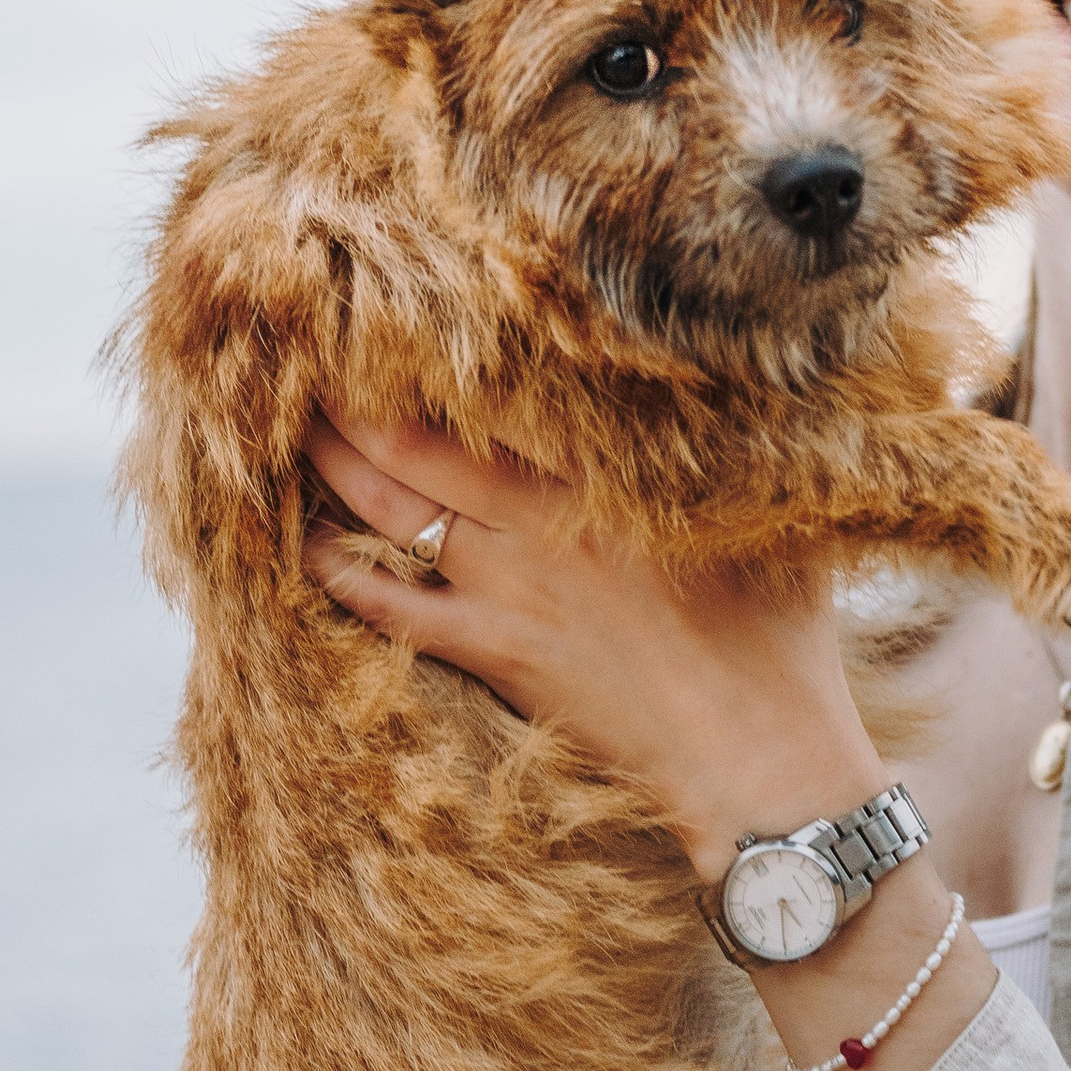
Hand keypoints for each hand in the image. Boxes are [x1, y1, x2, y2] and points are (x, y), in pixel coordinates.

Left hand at [300, 409, 888, 877]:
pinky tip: (304, 547)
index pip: (497, 396)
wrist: (758, 755)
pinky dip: (342, 576)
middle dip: (354, 398)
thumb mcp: (772, 519)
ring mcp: (511, 589)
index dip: (432, 355)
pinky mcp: (497, 653)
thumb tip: (754, 386)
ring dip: (334, 467)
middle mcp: (544, 522)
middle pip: (419, 442)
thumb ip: (744, 452)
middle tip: (301, 356)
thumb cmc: (781, 639)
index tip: (392, 315)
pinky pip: (393, 609)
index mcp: (608, 477)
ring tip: (289, 427)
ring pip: (395, 510)